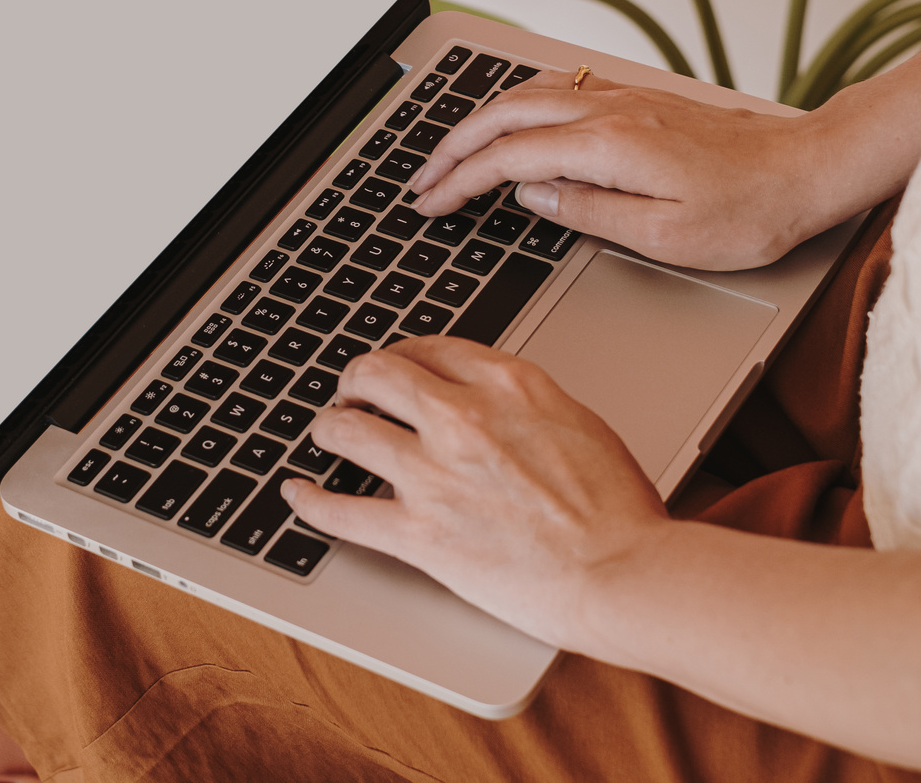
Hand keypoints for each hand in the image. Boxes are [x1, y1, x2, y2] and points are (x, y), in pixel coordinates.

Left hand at [282, 336, 667, 653]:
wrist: (623, 571)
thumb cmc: (617, 509)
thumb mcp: (578, 423)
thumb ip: (526, 406)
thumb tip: (497, 405)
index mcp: (509, 384)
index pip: (432, 348)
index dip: (404, 354)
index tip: (397, 366)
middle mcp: (463, 417)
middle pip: (378, 373)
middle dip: (356, 379)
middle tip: (352, 392)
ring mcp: (434, 474)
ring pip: (347, 430)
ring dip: (328, 428)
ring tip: (325, 433)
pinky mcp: (419, 533)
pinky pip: (341, 510)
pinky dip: (309, 501)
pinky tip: (297, 494)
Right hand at [408, 71, 829, 269]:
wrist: (807, 170)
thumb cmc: (748, 212)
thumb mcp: (665, 237)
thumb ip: (588, 212)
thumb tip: (530, 194)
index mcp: (607, 146)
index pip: (508, 158)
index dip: (460, 182)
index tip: (430, 203)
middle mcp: (608, 111)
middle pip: (504, 115)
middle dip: (452, 147)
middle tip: (421, 180)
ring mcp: (623, 99)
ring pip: (527, 93)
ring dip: (480, 121)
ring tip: (453, 153)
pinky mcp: (638, 100)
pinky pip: (557, 89)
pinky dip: (517, 105)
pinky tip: (512, 121)